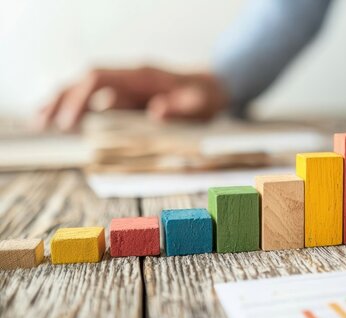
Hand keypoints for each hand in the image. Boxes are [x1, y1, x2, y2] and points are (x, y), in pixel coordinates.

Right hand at [38, 66, 229, 130]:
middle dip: (60, 99)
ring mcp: (126, 85)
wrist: (214, 87)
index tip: (68, 122)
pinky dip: (77, 108)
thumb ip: (181, 107)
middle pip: (84, 81)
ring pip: (85, 88)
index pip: (99, 78)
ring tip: (41, 122)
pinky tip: (64, 122)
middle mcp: (129, 77)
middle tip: (41, 123)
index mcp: (142, 76)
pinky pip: (96, 98)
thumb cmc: (206, 96)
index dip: (79, 97)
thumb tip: (156, 112)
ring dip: (62, 103)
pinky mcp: (127, 96)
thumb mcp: (200, 104)